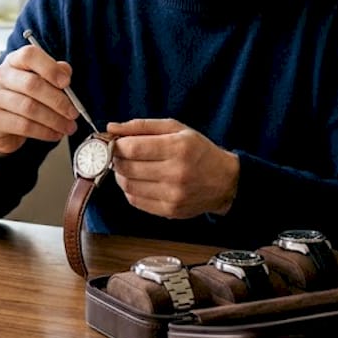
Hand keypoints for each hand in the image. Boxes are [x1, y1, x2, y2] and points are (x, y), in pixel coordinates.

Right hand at [0, 44, 79, 155]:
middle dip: (58, 100)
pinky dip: (44, 132)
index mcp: (13, 61)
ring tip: (68, 126)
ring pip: (29, 108)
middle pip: (31, 84)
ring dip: (54, 120)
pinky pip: (24, 126)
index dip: (50, 68)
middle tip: (73, 113)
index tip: (67, 82)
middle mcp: (0, 76)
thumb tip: (66, 72)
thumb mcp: (40, 82)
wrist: (1, 125)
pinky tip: (55, 134)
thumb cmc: (24, 98)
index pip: (29, 55)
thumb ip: (54, 73)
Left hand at [107, 119, 238, 217]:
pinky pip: (135, 201)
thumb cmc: (199, 151)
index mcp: (178, 148)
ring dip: (121, 175)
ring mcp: (172, 195)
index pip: (132, 148)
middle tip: (119, 154)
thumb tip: (111, 127)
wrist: (225, 181)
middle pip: (127, 168)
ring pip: (128, 186)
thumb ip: (142, 126)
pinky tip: (139, 180)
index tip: (113, 142)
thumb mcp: (177, 129)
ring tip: (129, 167)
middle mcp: (175, 173)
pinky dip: (130, 189)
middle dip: (116, 159)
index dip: (116, 145)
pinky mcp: (169, 211)